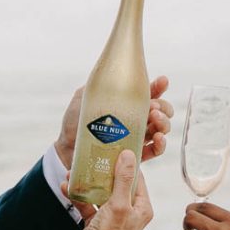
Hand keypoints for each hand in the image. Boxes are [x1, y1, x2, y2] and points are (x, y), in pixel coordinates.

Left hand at [54, 76, 173, 167]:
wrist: (66, 148)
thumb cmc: (74, 123)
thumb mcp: (84, 97)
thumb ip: (98, 86)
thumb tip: (111, 72)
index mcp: (127, 105)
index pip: (148, 94)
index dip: (159, 87)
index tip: (163, 81)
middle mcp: (134, 121)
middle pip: (160, 112)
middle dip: (163, 108)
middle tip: (153, 107)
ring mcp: (135, 139)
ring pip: (160, 130)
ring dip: (163, 124)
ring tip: (155, 119)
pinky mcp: (132, 157)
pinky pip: (153, 152)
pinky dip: (160, 145)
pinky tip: (158, 139)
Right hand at [71, 151, 152, 229]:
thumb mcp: (118, 204)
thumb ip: (123, 179)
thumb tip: (130, 154)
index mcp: (142, 208)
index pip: (138, 179)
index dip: (128, 164)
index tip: (116, 149)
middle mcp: (130, 212)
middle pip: (118, 184)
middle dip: (104, 171)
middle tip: (94, 156)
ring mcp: (113, 217)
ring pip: (101, 193)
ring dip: (87, 182)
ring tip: (74, 170)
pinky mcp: (97, 223)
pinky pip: (88, 204)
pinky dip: (78, 195)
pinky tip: (66, 186)